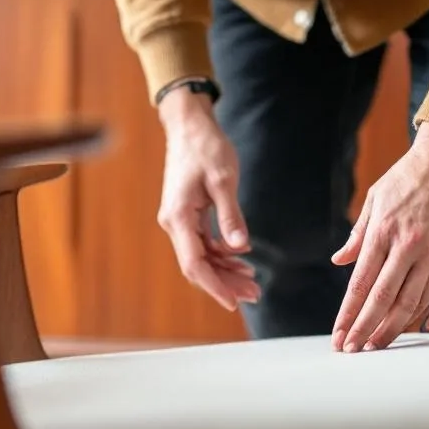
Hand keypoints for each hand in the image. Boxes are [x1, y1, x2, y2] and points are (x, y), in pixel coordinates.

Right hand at [156, 87, 260, 310]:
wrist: (189, 126)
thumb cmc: (206, 148)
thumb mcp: (223, 180)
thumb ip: (231, 216)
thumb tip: (240, 248)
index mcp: (179, 217)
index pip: (195, 263)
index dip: (215, 286)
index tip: (234, 303)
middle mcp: (174, 223)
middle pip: (197, 266)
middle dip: (224, 283)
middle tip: (255, 294)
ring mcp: (179, 220)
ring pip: (201, 257)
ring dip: (225, 271)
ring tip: (253, 282)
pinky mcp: (187, 215)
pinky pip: (202, 244)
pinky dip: (221, 255)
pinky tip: (241, 260)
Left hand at [331, 122, 428, 351]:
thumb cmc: (407, 177)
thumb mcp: (375, 199)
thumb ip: (358, 234)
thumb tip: (340, 261)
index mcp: (383, 232)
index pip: (361, 284)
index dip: (348, 314)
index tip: (338, 336)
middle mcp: (409, 246)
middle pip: (385, 300)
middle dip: (366, 329)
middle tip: (353, 351)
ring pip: (413, 302)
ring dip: (394, 328)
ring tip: (379, 346)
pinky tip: (421, 328)